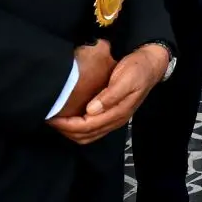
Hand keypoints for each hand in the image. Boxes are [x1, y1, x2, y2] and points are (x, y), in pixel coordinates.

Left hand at [48, 44, 169, 144]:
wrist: (151, 65)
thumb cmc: (138, 69)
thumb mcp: (125, 78)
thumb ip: (110, 95)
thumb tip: (91, 110)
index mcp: (118, 112)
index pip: (88, 126)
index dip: (68, 125)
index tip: (53, 117)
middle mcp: (115, 119)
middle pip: (86, 135)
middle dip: (66, 130)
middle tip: (50, 119)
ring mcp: (114, 119)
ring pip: (88, 135)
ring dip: (71, 132)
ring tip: (57, 121)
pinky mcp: (112, 114)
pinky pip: (92, 129)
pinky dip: (78, 128)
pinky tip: (69, 118)